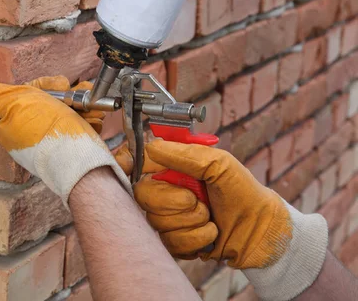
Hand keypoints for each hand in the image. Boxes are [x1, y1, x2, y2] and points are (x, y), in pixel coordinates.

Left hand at [0, 76, 131, 205]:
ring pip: (68, 109)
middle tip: (74, 99)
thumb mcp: (16, 105)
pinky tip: (93, 120)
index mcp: (12, 124)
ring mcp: (52, 140)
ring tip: (88, 110)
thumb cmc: (49, 133)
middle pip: (50, 100)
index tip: (58, 87)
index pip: (27, 93)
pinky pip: (81, 123)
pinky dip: (89, 119)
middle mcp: (31, 133)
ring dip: (81, 105)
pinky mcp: (71, 146)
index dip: (45, 85)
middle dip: (67, 95)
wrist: (81, 161)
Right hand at [117, 140, 327, 300]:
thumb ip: (186, 154)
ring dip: (190, 221)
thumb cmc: (243, 192)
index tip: (125, 166)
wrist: (261, 230)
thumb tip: (153, 146)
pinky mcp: (174, 241)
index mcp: (174, 167)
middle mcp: (166, 190)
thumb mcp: (220, 163)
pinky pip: (170, 242)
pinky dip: (196, 239)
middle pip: (143, 194)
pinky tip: (210, 233)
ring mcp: (168, 216)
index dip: (125, 162)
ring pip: (156, 221)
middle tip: (198, 199)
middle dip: (174, 201)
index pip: (138, 161)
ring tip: (210, 217)